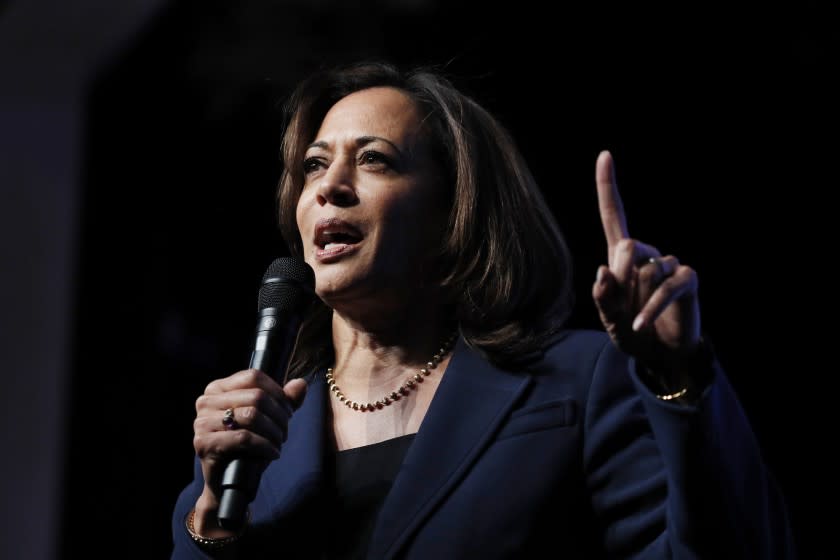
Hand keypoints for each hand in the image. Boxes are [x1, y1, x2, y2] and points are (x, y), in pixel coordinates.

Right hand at [191, 370, 306, 535]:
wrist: (228, 482)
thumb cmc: (248, 447)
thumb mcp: (268, 419)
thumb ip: (284, 400)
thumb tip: (301, 384)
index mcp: (218, 388)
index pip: (253, 376)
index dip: (278, 393)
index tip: (289, 412)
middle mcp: (206, 401)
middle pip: (256, 397)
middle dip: (279, 416)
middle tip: (284, 432)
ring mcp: (201, 422)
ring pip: (251, 416)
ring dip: (274, 431)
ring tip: (279, 442)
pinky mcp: (203, 443)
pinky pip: (243, 438)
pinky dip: (265, 446)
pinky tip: (274, 453)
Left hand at [592, 150, 700, 370]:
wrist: (663, 356)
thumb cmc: (632, 333)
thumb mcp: (609, 320)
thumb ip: (603, 297)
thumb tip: (603, 269)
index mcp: (622, 256)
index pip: (613, 215)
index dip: (607, 186)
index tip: (605, 154)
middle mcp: (647, 254)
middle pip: (628, 247)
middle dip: (620, 278)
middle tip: (622, 307)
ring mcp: (669, 265)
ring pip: (648, 269)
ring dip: (637, 300)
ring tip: (637, 320)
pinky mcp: (688, 280)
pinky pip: (667, 287)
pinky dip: (651, 308)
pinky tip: (643, 325)